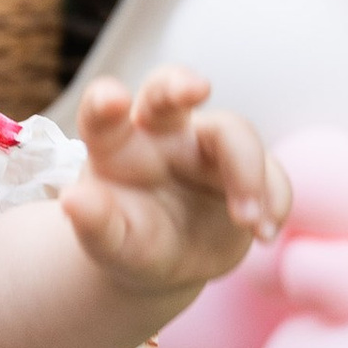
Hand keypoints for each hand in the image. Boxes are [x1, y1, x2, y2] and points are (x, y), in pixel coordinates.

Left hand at [62, 66, 288, 303]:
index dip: (105, 99)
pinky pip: (270, 172)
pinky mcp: (245, 169)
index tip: (113, 100)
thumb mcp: (109, 244)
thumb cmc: (127, 242)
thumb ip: (94, 224)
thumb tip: (72, 201)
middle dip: (180, 84)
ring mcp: (207, 147)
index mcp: (116, 144)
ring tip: (249, 223)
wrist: (167, 264)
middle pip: (168, 90)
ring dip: (247, 173)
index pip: (101, 111)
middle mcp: (161, 133)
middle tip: (195, 89)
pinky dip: (274, 199)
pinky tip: (264, 234)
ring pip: (233, 132)